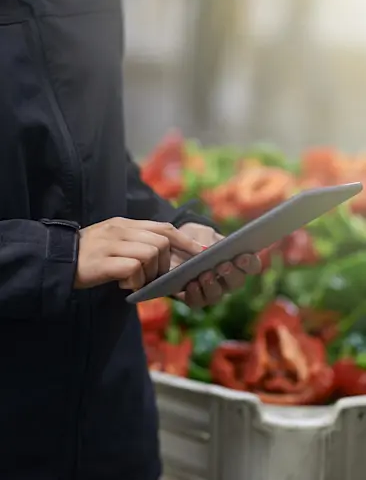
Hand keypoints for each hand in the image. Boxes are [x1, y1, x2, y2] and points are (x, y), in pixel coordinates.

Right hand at [74, 218, 201, 289]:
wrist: (57, 259)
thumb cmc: (89, 255)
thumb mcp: (114, 240)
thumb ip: (136, 242)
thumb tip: (163, 253)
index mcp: (125, 224)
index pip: (163, 227)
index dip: (184, 240)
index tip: (199, 252)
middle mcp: (121, 229)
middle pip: (161, 241)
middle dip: (165, 263)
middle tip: (155, 277)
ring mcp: (112, 244)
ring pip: (151, 253)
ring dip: (149, 273)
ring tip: (136, 282)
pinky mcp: (105, 261)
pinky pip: (133, 269)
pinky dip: (135, 281)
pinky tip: (124, 285)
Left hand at [171, 223, 260, 307]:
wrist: (176, 244)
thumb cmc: (196, 237)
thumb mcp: (201, 232)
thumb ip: (207, 239)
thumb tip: (208, 250)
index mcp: (237, 261)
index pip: (252, 265)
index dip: (250, 263)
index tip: (242, 257)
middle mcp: (228, 280)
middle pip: (236, 282)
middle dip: (231, 275)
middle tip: (223, 266)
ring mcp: (212, 290)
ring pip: (217, 295)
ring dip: (212, 286)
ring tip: (205, 275)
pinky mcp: (195, 297)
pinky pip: (198, 302)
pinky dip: (195, 295)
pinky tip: (191, 285)